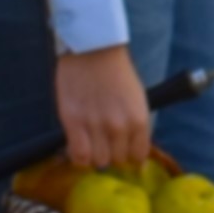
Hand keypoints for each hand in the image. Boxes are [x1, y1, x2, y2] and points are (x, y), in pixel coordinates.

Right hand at [53, 43, 154, 173]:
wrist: (93, 50)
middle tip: (105, 141)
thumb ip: (135, 125)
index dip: (130, 154)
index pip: (138, 155)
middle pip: (117, 160)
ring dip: (95, 155)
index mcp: (139, 119)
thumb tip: (134, 152)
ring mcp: (96, 126)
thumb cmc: (116, 72)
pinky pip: (79, 156)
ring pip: (98, 162)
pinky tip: (79, 146)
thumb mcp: (137, 99)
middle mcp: (120, 127)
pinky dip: (79, 157)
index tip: (123, 149)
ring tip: (91, 142)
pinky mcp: (74, 123)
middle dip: (112, 153)